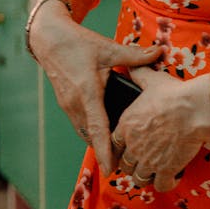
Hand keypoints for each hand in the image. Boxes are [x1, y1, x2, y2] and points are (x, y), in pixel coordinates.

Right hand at [31, 6, 159, 174]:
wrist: (49, 39)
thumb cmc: (78, 43)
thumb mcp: (108, 47)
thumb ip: (135, 55)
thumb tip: (160, 52)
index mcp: (87, 92)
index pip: (98, 128)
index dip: (104, 150)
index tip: (110, 170)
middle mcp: (75, 104)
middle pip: (91, 136)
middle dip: (105, 152)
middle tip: (125, 165)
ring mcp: (68, 105)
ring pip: (84, 131)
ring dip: (97, 142)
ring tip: (117, 154)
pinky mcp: (65, 103)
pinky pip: (80, 124)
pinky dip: (91, 132)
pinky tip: (104, 132)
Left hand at [110, 68, 209, 191]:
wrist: (196, 108)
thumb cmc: (174, 93)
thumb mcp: (152, 80)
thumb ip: (138, 75)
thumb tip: (131, 67)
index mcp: (126, 125)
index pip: (113, 145)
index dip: (120, 148)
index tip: (127, 149)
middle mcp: (133, 146)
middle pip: (125, 164)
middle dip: (133, 163)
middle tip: (144, 160)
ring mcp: (149, 160)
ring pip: (139, 178)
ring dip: (147, 175)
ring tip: (156, 170)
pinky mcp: (166, 170)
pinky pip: (161, 185)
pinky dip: (166, 183)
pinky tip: (172, 176)